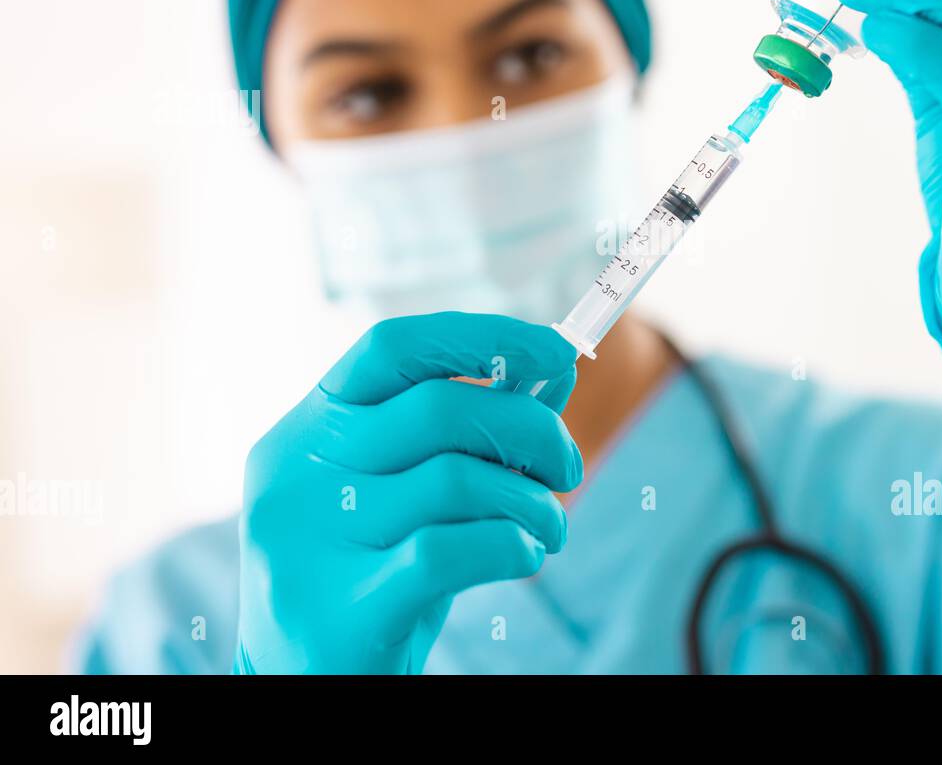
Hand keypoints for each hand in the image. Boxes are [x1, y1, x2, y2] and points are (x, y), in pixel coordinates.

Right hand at [236, 312, 580, 673]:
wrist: (307, 686)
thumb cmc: (369, 572)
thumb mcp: (406, 493)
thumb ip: (464, 434)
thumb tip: (551, 376)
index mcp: (305, 429)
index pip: (393, 347)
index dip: (481, 336)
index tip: (555, 352)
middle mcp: (294, 474)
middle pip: (440, 409)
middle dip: (531, 430)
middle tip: (567, 468)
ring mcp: (309, 542)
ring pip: (455, 479)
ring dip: (531, 500)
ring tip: (549, 526)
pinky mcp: (339, 610)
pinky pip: (449, 551)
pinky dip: (510, 545)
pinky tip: (523, 557)